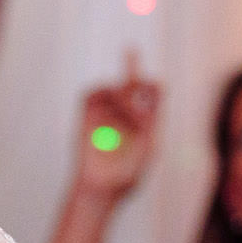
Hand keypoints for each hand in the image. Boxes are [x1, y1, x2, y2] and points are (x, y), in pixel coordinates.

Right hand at [73, 50, 161, 199]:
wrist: (100, 189)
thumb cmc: (127, 176)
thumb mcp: (149, 147)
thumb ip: (153, 119)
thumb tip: (152, 92)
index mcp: (145, 122)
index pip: (152, 93)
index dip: (152, 86)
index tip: (155, 85)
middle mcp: (126, 115)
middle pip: (131, 82)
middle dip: (132, 68)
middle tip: (131, 53)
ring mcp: (105, 115)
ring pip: (112, 88)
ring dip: (120, 93)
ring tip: (126, 109)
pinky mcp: (86, 117)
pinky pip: (91, 93)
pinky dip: (99, 92)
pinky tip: (107, 100)